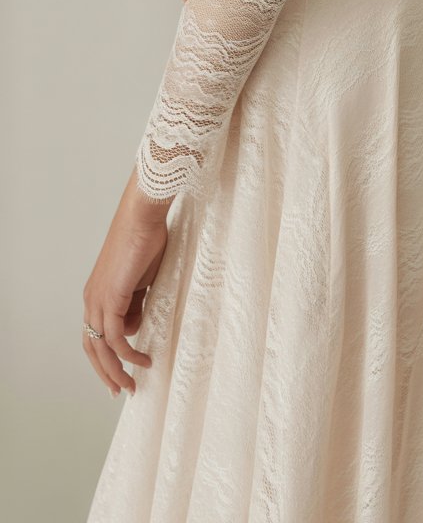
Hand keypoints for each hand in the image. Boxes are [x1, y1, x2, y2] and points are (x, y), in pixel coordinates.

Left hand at [82, 175, 168, 396]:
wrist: (142, 216)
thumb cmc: (146, 240)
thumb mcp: (142, 280)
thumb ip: (136, 302)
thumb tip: (136, 323)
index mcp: (97, 293)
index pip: (95, 334)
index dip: (106, 357)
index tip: (123, 372)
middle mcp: (92, 300)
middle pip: (91, 347)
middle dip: (106, 373)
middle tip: (121, 390)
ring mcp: (98, 300)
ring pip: (101, 348)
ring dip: (116, 370)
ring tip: (133, 384)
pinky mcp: (109, 299)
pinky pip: (116, 337)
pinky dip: (128, 354)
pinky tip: (143, 360)